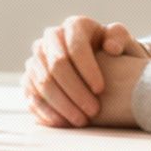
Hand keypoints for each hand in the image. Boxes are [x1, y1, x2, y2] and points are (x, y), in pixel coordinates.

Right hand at [24, 15, 148, 127]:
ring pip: (42, 82)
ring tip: (82, 121)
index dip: (86, 69)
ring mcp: (36, 59)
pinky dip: (46, 111)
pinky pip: (31, 96)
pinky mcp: (29, 79)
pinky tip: (63, 123)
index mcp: (73, 26)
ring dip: (62, 104)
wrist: (101, 64)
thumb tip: (111, 47)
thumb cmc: (114, 53)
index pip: (75, 46)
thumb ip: (120, 38)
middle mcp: (50, 39)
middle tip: (93, 111)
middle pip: (56, 65)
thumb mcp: (122, 42)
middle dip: (75, 90)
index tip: (101, 90)